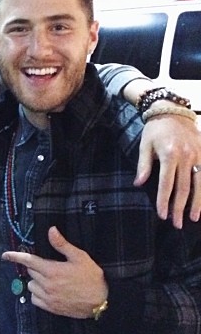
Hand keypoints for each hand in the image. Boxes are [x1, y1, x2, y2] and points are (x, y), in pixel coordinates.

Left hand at [1, 226, 107, 318]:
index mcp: (52, 270)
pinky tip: (49, 291)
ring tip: (51, 280)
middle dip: (36, 267)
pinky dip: (38, 294)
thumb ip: (62, 244)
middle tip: (51, 267)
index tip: (5, 255)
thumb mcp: (80, 257)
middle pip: (30, 272)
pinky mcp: (50, 307)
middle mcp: (46, 284)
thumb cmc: (91, 278)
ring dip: (36, 281)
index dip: (15, 256)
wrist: (100, 302)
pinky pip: (34, 299)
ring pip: (31, 285)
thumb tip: (51, 230)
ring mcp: (47, 297)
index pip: (28, 261)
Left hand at [134, 113, 200, 227]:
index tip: (162, 215)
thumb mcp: (145, 146)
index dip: (164, 201)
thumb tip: (139, 184)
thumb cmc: (155, 130)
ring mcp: (198, 155)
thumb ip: (143, 165)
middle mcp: (186, 156)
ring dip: (197, 203)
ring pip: (200, 184)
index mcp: (169, 154)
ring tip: (193, 218)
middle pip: (183, 188)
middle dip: (179, 207)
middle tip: (176, 223)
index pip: (166, 184)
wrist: (173, 110)